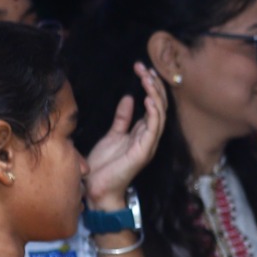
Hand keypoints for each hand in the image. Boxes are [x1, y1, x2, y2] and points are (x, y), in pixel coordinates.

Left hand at [83, 64, 166, 207]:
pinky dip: (153, 113)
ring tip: (147, 78)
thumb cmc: (104, 166)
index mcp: (143, 132)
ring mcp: (148, 144)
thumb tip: (129, 98)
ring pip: (159, 114)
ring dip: (155, 95)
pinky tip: (149, 99)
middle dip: (154, 85)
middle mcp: (149, 137)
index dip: (151, 86)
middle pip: (160, 106)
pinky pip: (153, 129)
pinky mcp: (143, 152)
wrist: (97, 189)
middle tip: (145, 68)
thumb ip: (122, 118)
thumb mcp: (112, 134)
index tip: (142, 69)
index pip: (154, 104)